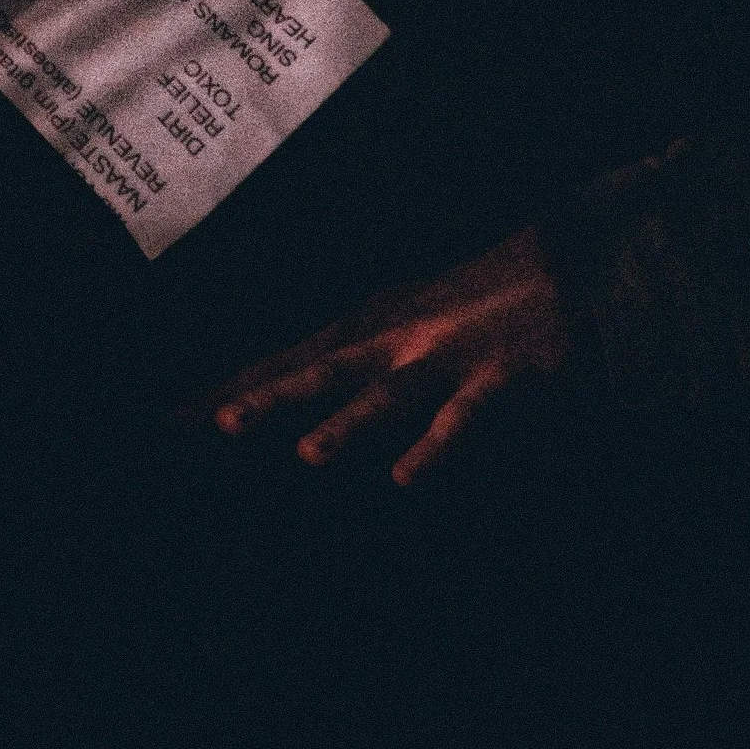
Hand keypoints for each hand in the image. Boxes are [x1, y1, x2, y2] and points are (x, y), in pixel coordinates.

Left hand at [209, 228, 571, 486]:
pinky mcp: (500, 381)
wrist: (576, 269)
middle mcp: (402, 338)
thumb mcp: (409, 316)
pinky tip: (405, 479)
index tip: (173, 419)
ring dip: (350, 424)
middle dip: (273, 398)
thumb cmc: (485, 301)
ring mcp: (450, 358)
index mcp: (376, 324)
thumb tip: (290, 396)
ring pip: (391, 397)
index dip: (236, 387)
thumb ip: (355, 354)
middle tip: (215, 426)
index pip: (293, 359)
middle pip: (326, 370)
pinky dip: (435, 449)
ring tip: (308, 455)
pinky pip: (463, 421)